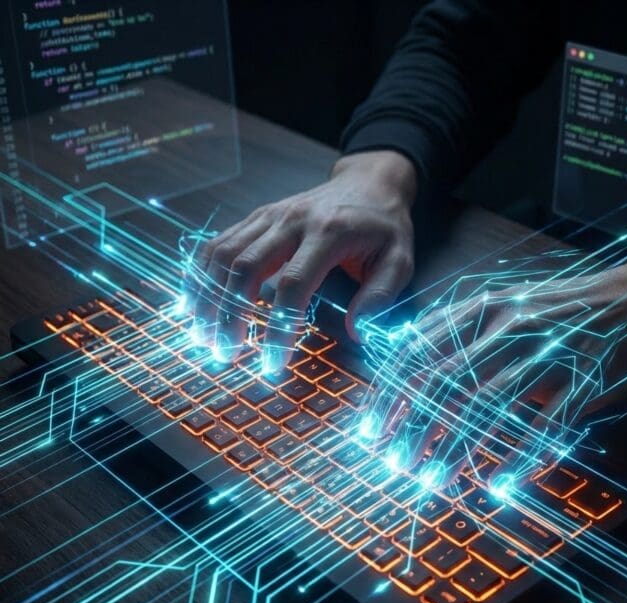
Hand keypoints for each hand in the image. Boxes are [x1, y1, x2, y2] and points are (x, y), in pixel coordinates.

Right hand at [190, 150, 416, 368]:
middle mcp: (291, 221)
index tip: (271, 364)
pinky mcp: (256, 217)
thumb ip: (380, 295)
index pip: (293, 285)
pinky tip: (194, 301)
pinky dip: (201, 272)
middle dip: (229, 316)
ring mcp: (269, 216)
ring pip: (224, 255)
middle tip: (223, 354)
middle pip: (245, 269)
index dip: (278, 327)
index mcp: (328, 233)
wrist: (368, 182)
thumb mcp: (400, 259)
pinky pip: (218, 242)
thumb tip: (357, 332)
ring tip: (202, 335)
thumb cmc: (384, 227)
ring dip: (208, 297)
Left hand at [364, 252, 626, 492]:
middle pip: (444, 382)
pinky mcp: (585, 381)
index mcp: (484, 308)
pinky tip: (500, 484)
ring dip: (454, 449)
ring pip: (487, 407)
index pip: (418, 350)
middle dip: (412, 427)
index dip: (388, 392)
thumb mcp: (505, 303)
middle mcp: (510, 327)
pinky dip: (521, 458)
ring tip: (431, 481)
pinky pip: (548, 426)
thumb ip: (458, 328)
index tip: (370, 428)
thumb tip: (401, 357)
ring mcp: (548, 354)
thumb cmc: (562, 308)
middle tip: (393, 463)